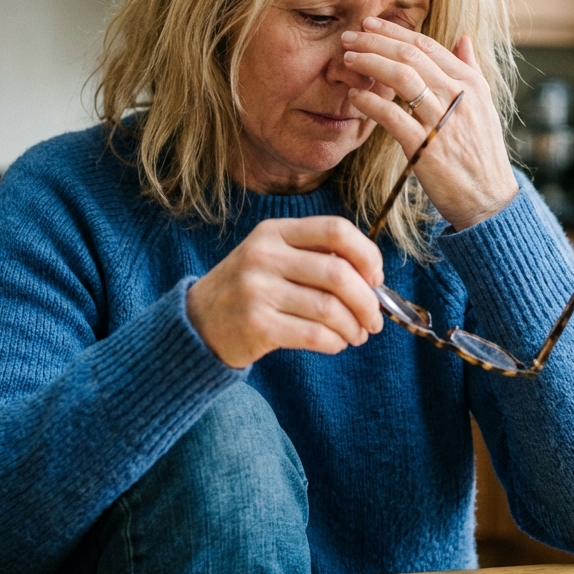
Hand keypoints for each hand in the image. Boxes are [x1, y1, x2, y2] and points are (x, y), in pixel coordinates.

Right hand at [186, 216, 384, 368]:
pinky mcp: (256, 325)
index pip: (336, 230)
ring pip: (330, 308)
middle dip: (367, 301)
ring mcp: (257, 290)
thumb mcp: (273, 258)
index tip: (376, 278)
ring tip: (358, 334)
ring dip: (354, 326)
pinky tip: (337, 344)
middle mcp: (264, 256)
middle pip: (338, 273)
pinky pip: (314, 335)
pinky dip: (336, 342)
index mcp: (274, 231)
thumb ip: (315, 257)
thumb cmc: (250, 290)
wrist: (198, 322)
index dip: (367, 254)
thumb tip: (373, 279)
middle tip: (375, 319)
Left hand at [342, 17, 517, 229]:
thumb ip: (471, 69)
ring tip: (347, 60)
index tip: (369, 25)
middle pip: (411, 56)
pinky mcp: (425, 148)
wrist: (488, 199)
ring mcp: (442, 122)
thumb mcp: (484, 106)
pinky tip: (355, 97)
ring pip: (402, 78)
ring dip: (370, 64)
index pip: (427, 45)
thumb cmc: (481, 152)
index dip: (394, 32)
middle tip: (348, 37)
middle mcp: (458, 97)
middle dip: (375, 42)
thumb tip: (463, 36)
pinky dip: (371, 103)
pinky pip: (393, 117)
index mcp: (470, 83)